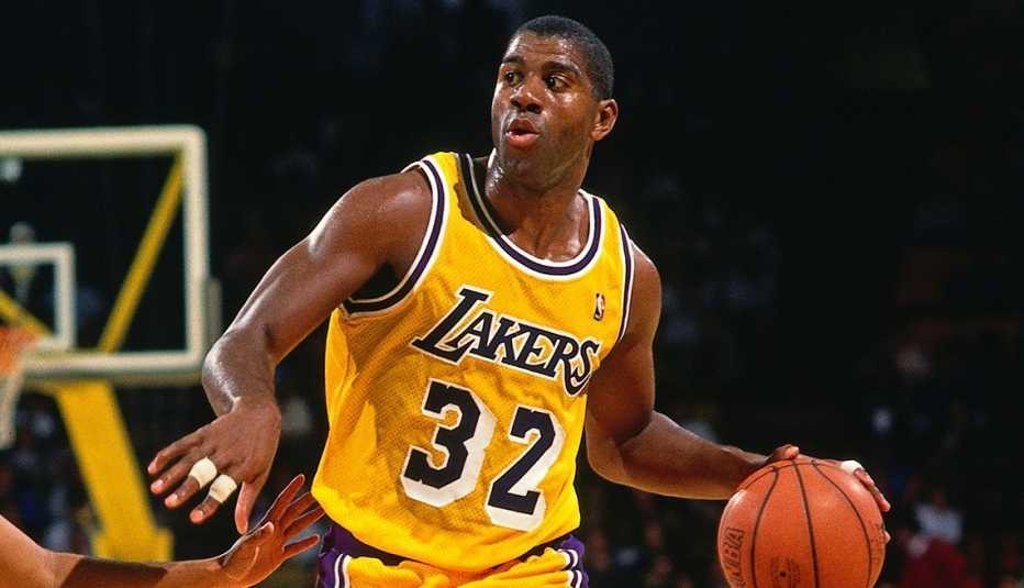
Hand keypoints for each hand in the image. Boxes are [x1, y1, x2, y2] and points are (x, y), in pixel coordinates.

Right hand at [148, 400, 281, 532]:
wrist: (260, 414)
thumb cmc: (260, 452)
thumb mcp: (259, 475)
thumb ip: (247, 502)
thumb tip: (242, 530)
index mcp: (243, 467)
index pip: (225, 488)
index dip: (210, 503)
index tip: (194, 518)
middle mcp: (227, 454)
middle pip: (204, 472)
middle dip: (186, 488)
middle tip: (169, 503)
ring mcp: (214, 442)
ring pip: (190, 459)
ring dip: (171, 473)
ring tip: (155, 489)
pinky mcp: (204, 433)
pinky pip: (182, 444)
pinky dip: (167, 454)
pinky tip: (152, 468)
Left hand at [216, 473, 324, 587]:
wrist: (229, 577)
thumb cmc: (233, 561)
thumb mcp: (245, 547)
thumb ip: (258, 536)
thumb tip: (272, 525)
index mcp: (265, 524)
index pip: (281, 502)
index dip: (291, 489)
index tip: (302, 477)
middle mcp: (273, 530)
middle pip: (293, 512)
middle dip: (306, 501)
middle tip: (320, 493)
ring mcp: (276, 542)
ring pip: (297, 527)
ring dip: (309, 519)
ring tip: (322, 511)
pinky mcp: (278, 556)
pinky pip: (295, 548)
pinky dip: (305, 543)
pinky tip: (315, 538)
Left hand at [764, 445, 891, 541]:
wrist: (753, 480)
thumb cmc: (760, 471)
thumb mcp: (765, 463)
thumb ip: (777, 455)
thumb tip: (793, 449)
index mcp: (820, 469)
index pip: (846, 468)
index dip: (859, 474)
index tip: (867, 484)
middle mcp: (828, 483)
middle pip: (857, 489)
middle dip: (873, 497)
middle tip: (884, 509)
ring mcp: (825, 499)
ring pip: (853, 509)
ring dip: (869, 521)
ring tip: (883, 538)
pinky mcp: (820, 513)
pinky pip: (837, 525)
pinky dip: (847, 537)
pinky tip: (852, 554)